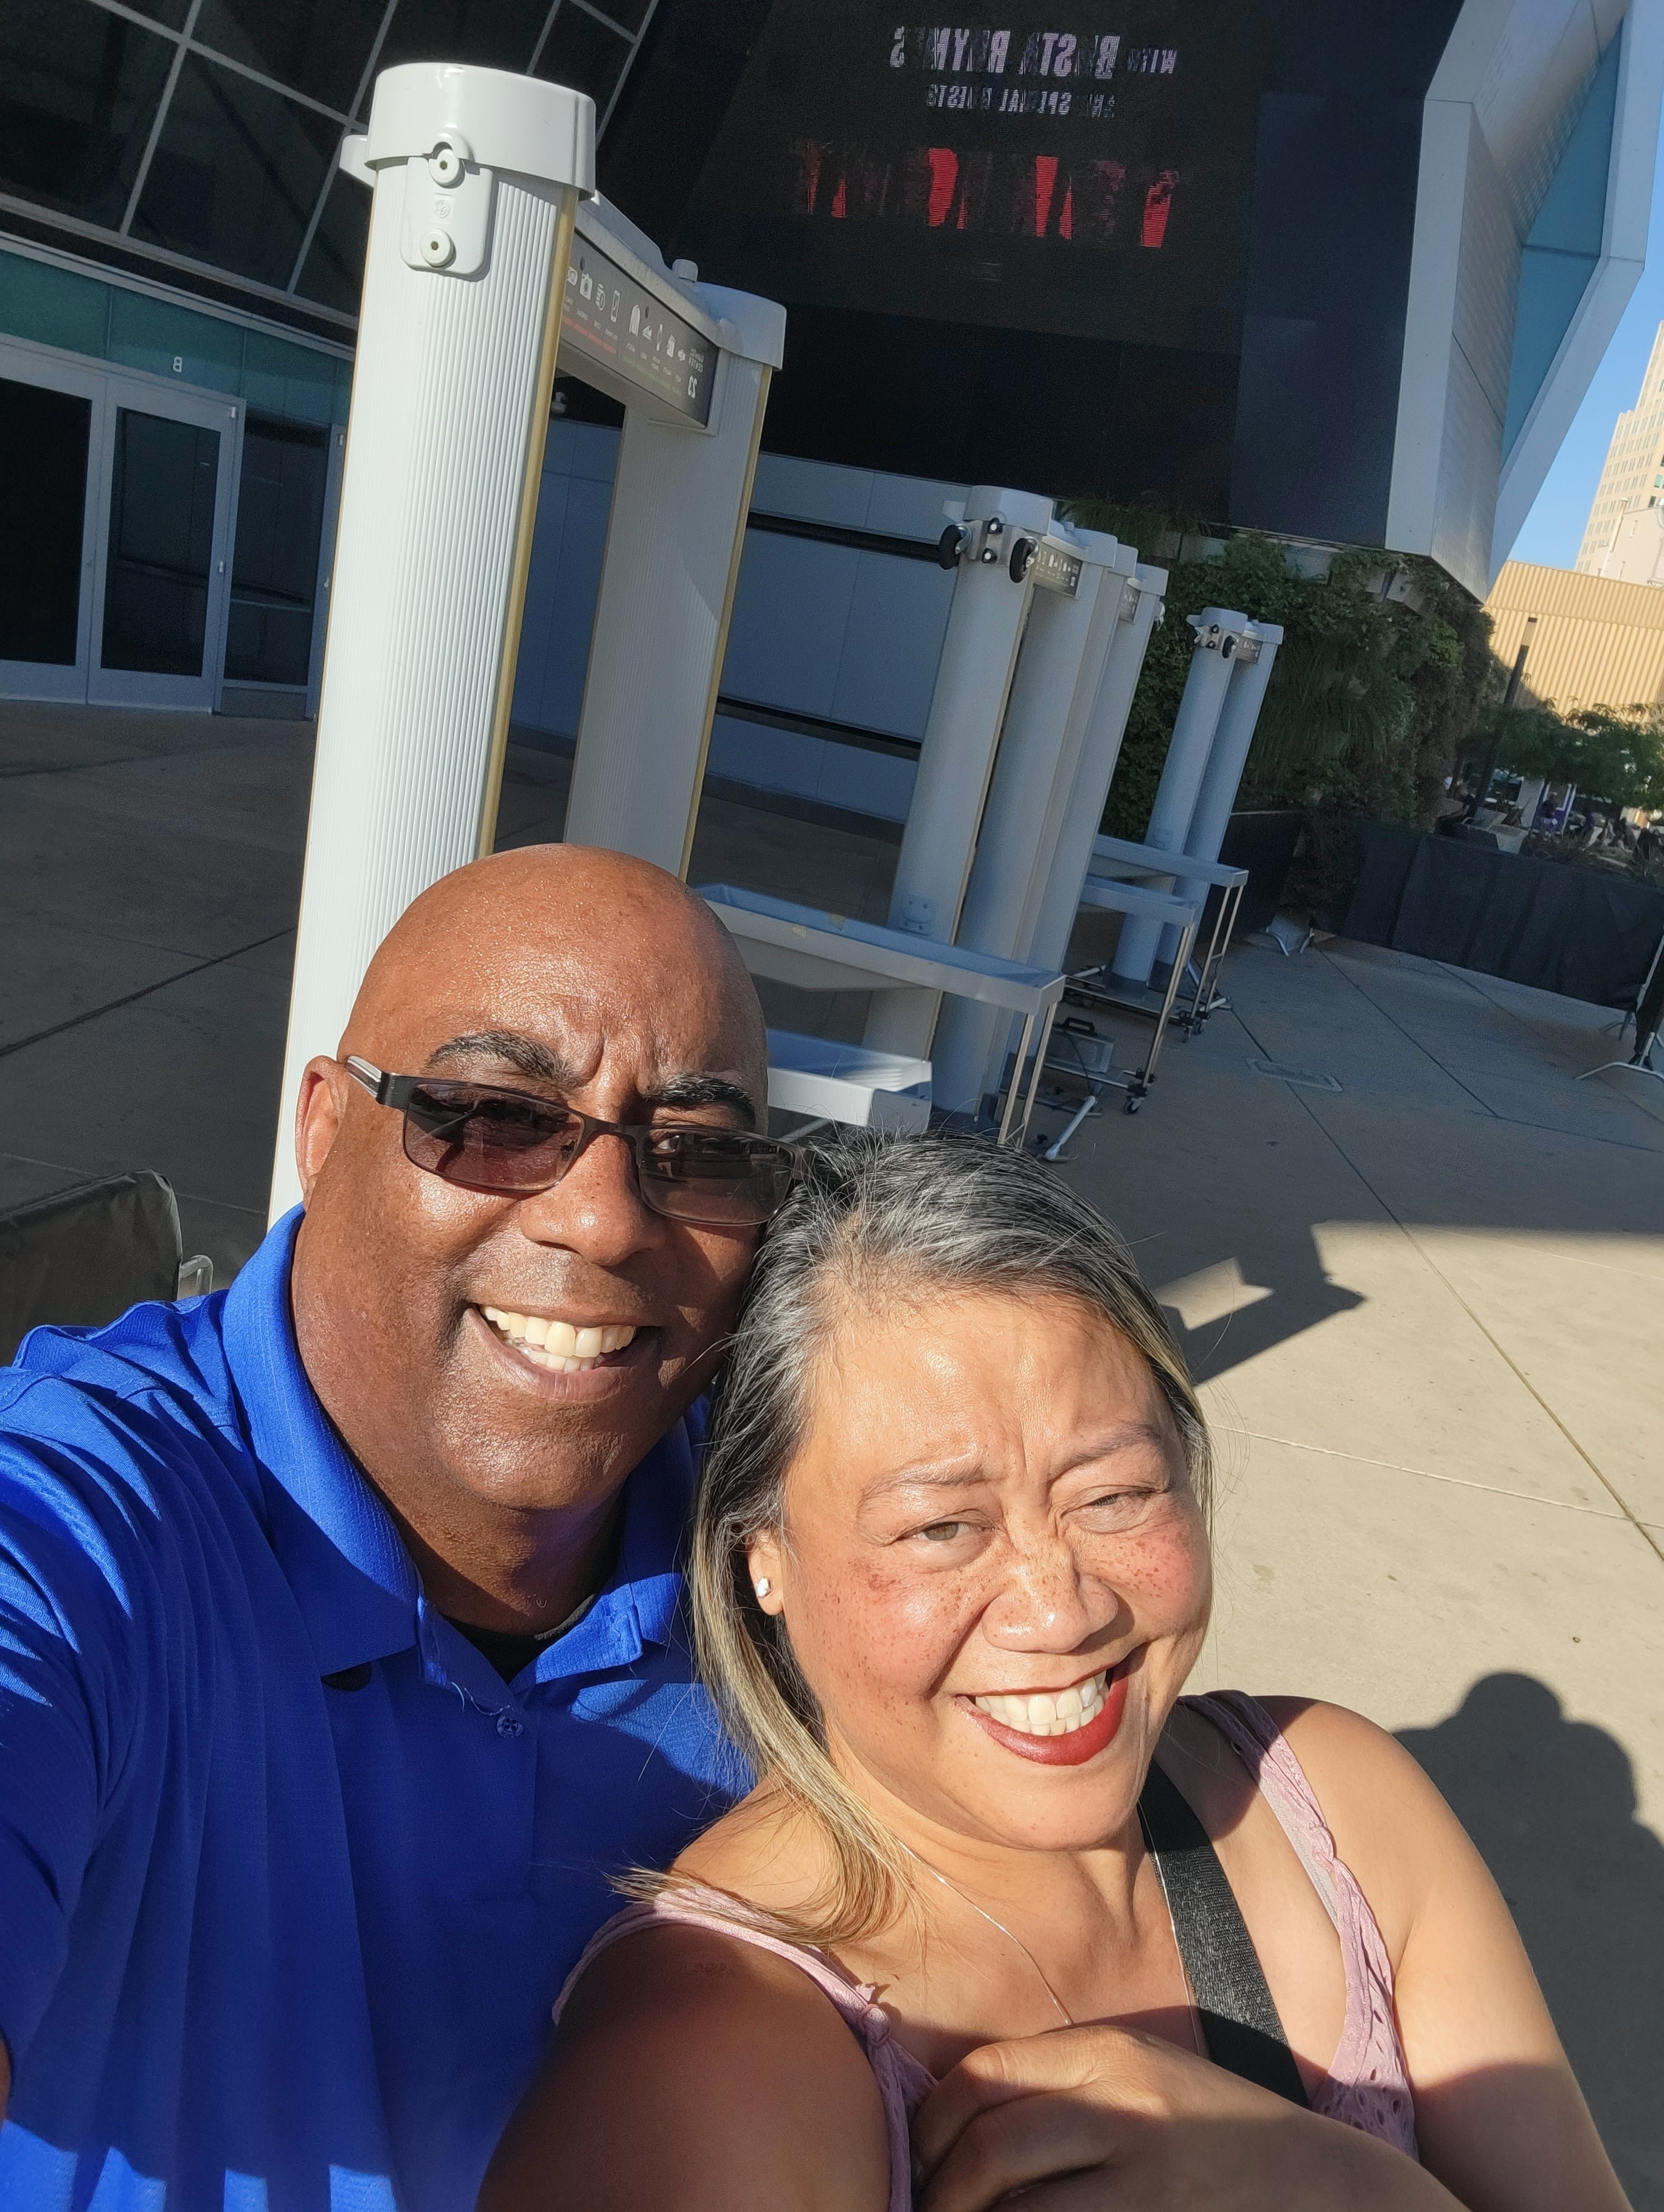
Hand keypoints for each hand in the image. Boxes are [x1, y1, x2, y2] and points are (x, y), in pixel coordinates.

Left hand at [912, 2024, 1460, 2211]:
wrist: (1332, 2192)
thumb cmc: (1221, 2137)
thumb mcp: (1147, 2082)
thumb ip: (1064, 2088)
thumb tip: (957, 2129)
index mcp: (1113, 2057)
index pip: (985, 2079)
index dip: (934, 2127)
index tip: (920, 2164)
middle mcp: (1127, 2108)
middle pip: (992, 2150)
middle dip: (942, 2193)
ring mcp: (1149, 2181)